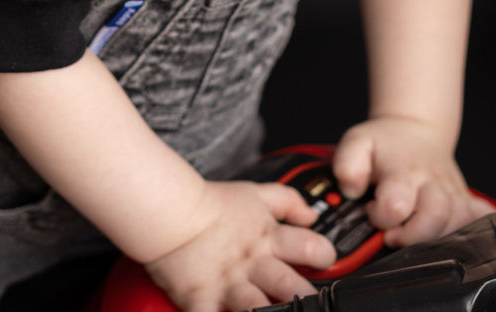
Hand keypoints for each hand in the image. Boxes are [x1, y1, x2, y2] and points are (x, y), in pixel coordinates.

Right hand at [144, 179, 336, 311]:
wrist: (169, 211)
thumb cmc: (211, 205)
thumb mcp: (255, 194)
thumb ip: (288, 201)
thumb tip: (312, 215)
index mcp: (268, 240)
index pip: (309, 247)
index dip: (324, 257)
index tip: (326, 265)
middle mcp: (253, 264)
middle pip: (289, 287)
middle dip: (306, 301)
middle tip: (315, 308)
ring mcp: (228, 284)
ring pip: (256, 309)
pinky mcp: (201, 298)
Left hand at [333, 115, 492, 246]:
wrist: (415, 130)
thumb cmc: (385, 142)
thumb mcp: (357, 143)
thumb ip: (347, 166)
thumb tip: (352, 190)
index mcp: (403, 171)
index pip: (396, 204)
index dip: (380, 216)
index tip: (371, 211)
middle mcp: (432, 182)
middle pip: (435, 216)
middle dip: (412, 236)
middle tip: (393, 234)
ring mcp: (452, 191)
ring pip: (459, 223)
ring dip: (436, 236)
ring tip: (415, 232)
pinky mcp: (466, 199)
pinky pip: (481, 218)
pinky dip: (475, 229)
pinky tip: (459, 233)